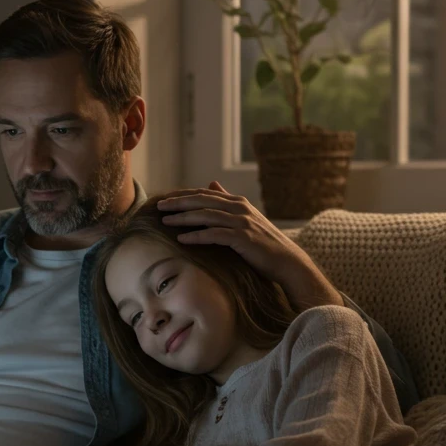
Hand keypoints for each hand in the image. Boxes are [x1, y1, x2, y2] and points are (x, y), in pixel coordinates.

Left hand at [156, 180, 341, 308]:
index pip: (204, 194)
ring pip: (206, 215)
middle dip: (178, 202)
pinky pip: (214, 234)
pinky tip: (182, 238)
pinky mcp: (242, 238)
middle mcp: (239, 208)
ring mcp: (241, 222)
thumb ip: (227, 201)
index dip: (183, 195)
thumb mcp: (245, 218)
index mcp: (237, 202)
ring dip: (183, 217)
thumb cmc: (262, 243)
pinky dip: (197, 235)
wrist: (286, 260)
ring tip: (164, 221)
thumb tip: (212, 184)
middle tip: (158, 205)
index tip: (164, 198)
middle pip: (202, 201)